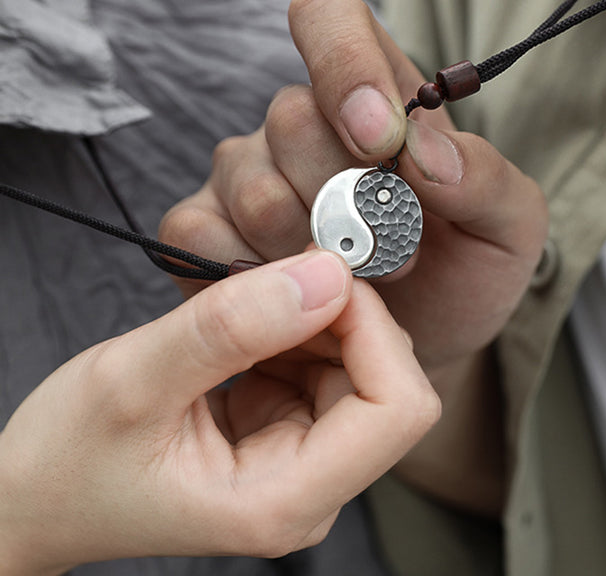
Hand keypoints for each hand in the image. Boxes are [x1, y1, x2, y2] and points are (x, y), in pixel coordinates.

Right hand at [0, 251, 438, 574]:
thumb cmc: (69, 458)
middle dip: (344, 314)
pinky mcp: (291, 427)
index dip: (373, 329)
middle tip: (281, 273)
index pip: (398, 408)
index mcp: (284, 499)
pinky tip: (248, 320)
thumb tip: (326, 275)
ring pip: (363, 361)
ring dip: (318, 314)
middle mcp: (312, 484)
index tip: (317, 276)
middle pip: (389, 379)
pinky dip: (298, 323)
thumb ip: (230, 327)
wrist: (41, 490)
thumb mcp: (133, 380)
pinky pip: (329, 359)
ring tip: (248, 300)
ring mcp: (305, 456)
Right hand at [160, 0, 547, 509]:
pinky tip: (294, 295)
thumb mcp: (508, 226)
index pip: (329, 20)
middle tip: (394, 253)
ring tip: (353, 280)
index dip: (344, 64)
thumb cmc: (463, 272)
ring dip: (311, 248)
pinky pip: (197, 234)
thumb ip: (485, 179)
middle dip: (350, 199)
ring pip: (253, 186)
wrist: (419, 342)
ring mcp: (245, 175)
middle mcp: (298, 125)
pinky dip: (249, 274)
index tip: (379, 139)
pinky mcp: (206, 229)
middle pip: (292, 119)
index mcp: (373, 95)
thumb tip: (429, 156)